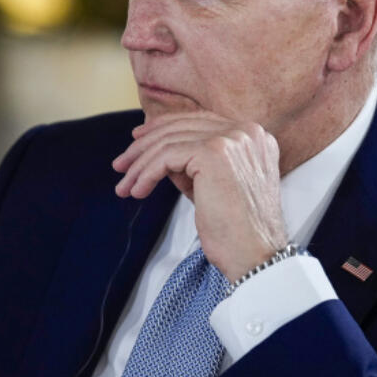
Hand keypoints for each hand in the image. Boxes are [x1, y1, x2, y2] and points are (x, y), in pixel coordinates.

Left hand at [112, 112, 288, 281]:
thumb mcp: (214, 185)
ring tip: (125, 186)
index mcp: (252, 136)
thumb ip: (192, 162)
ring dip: (140, 165)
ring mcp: (232, 139)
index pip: (198, 121)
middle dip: (144, 146)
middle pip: (181, 127)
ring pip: (170, 142)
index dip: (164, 128)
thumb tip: (156, 152)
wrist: (255, 255)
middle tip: (121, 165)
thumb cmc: (235, 228)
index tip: (138, 140)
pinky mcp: (214, 152)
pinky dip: (146, 174)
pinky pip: (166, 157)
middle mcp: (246, 131)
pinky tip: (137, 191)